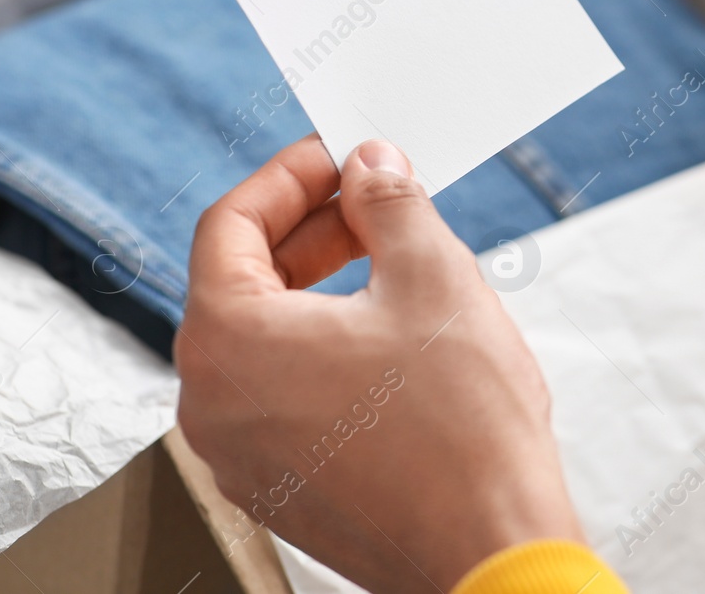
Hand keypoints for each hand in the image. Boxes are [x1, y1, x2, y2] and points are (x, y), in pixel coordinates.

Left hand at [176, 137, 582, 593]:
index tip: (340, 158)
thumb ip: (390, 203)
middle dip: (312, 230)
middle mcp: (214, 404)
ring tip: (395, 265)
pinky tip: (392, 338)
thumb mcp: (433, 277)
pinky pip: (283, 395)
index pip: (231, 224)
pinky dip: (325, 350)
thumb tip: (372, 168)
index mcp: (229, 342)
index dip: (291, 175)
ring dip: (321, 289)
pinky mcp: (280, 487)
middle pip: (241, 282)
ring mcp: (242, 456)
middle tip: (376, 203)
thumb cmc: (462, 431)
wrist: (491, 546)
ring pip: (265, 342)